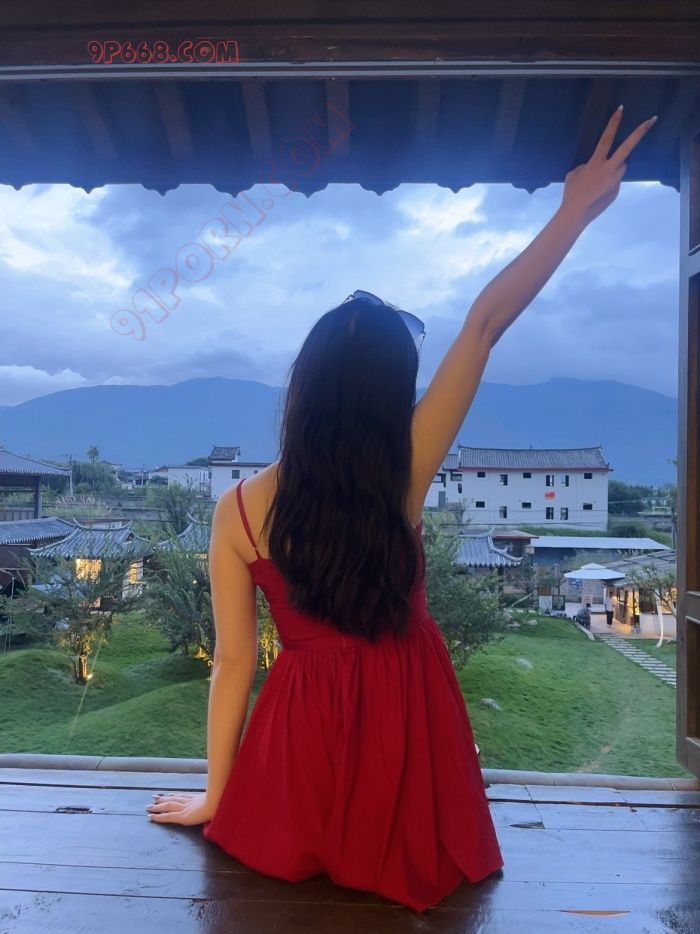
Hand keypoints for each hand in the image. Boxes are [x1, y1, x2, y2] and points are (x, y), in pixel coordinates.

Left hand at [146, 791, 216, 825]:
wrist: (219, 803)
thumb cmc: (222, 802)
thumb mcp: (221, 800)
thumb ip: (220, 799)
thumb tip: (226, 797)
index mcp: (198, 798)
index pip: (184, 796)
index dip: (176, 795)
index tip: (169, 794)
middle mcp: (190, 802)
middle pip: (174, 799)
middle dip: (164, 799)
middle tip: (154, 797)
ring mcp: (186, 809)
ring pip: (169, 806)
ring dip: (158, 806)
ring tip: (149, 806)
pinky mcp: (183, 817)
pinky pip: (169, 817)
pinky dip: (160, 817)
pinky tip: (152, 817)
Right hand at [561, 106, 657, 225]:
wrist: (576, 214)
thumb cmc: (572, 193)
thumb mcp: (574, 174)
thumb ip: (586, 165)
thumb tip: (595, 165)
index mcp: (596, 162)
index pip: (607, 138)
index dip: (614, 123)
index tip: (621, 109)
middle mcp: (609, 169)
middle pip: (628, 146)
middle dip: (640, 131)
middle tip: (652, 119)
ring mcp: (615, 180)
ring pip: (621, 167)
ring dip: (614, 168)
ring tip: (598, 181)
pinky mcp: (616, 190)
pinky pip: (614, 181)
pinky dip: (607, 183)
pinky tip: (597, 192)